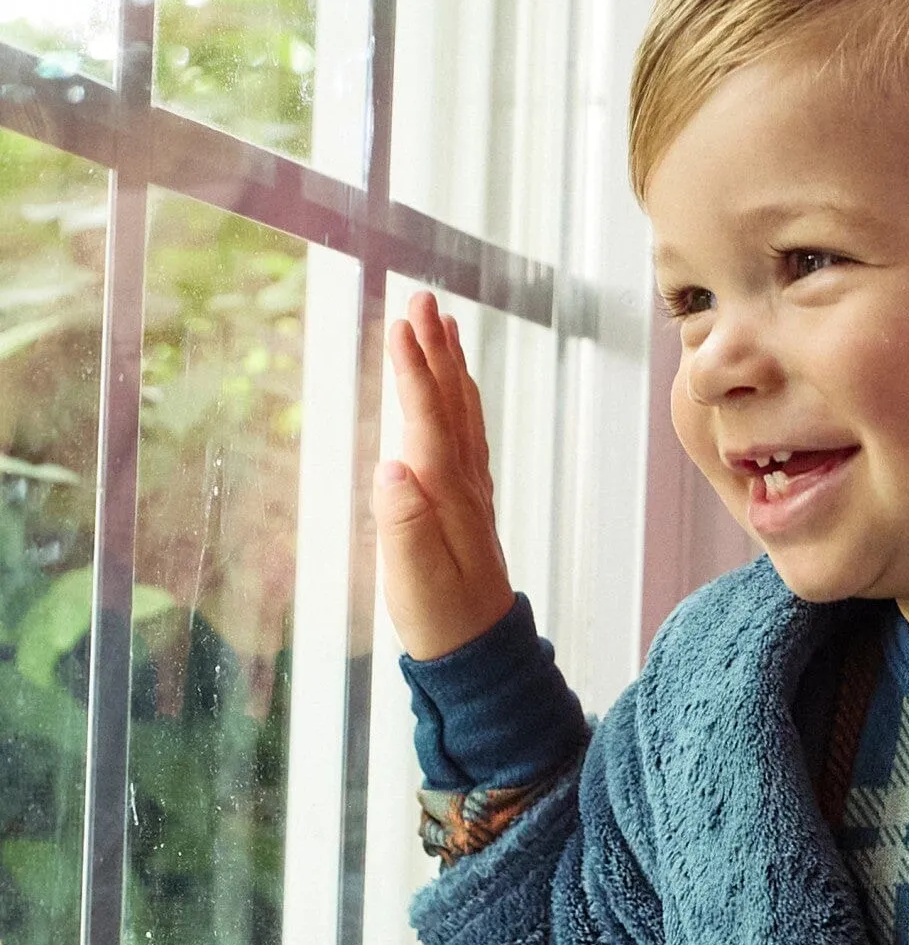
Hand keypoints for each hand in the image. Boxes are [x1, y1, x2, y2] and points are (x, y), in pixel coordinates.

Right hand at [373, 290, 515, 661]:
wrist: (480, 647)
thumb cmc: (440, 616)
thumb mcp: (413, 577)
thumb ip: (403, 523)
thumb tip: (392, 468)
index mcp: (444, 490)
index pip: (426, 415)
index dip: (413, 369)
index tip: (401, 323)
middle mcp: (462, 479)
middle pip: (449, 399)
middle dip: (435, 347)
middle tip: (423, 297)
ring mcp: (469, 486)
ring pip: (461, 410)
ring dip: (451, 364)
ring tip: (442, 323)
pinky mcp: (467, 499)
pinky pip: (465, 432)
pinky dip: (459, 398)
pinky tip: (455, 387)